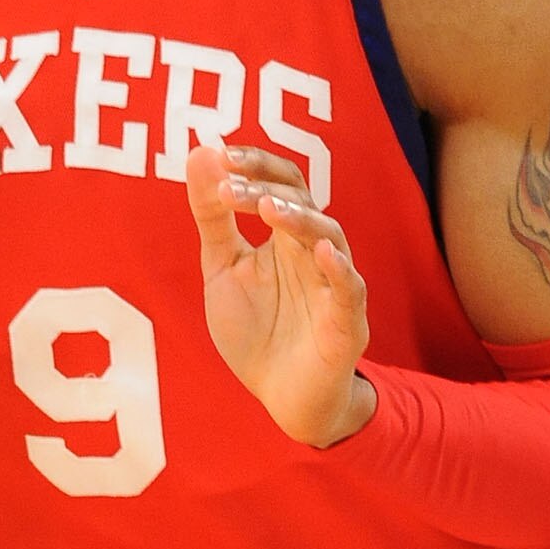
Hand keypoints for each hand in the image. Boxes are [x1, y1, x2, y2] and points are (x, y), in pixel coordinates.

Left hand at [185, 143, 376, 446]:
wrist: (280, 398)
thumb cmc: (257, 331)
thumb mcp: (222, 269)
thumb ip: (212, 217)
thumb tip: (200, 150)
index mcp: (285, 237)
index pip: (281, 183)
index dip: (255, 164)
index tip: (220, 153)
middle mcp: (313, 253)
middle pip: (303, 202)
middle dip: (265, 189)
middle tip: (227, 186)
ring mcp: (333, 286)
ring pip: (330, 237)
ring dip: (299, 219)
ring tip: (265, 208)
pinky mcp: (347, 324)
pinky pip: (350, 290)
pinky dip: (340, 270)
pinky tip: (324, 253)